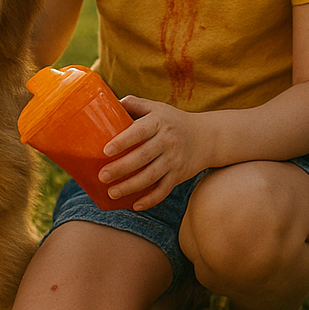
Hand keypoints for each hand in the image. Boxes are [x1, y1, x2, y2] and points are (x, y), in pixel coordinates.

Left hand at [97, 97, 211, 210]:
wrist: (206, 137)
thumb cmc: (173, 121)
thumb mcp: (156, 107)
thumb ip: (134, 104)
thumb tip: (106, 104)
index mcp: (159, 122)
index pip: (140, 131)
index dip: (123, 141)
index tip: (105, 150)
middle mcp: (168, 141)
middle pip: (142, 157)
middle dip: (121, 168)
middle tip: (102, 176)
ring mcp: (174, 160)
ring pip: (151, 176)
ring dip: (130, 186)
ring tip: (111, 193)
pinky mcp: (179, 175)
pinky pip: (163, 190)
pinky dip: (150, 200)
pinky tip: (134, 205)